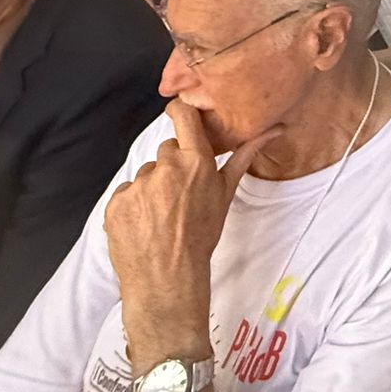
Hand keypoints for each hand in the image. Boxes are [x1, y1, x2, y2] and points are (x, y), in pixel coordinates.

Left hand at [105, 101, 281, 358]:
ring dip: (152, 188)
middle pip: (166, 151)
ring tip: (161, 215)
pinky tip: (144, 224)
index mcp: (195, 162)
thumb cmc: (202, 237)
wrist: (168, 280)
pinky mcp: (116, 203)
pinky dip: (133, 206)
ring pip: (145, 174)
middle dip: (172, 167)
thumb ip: (243, 156)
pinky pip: (126, 193)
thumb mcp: (226, 194)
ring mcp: (138, 186)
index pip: (182, 115)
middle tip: (180, 194)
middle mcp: (165, 168)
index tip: (181, 114)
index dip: (180, 111)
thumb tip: (274, 128)